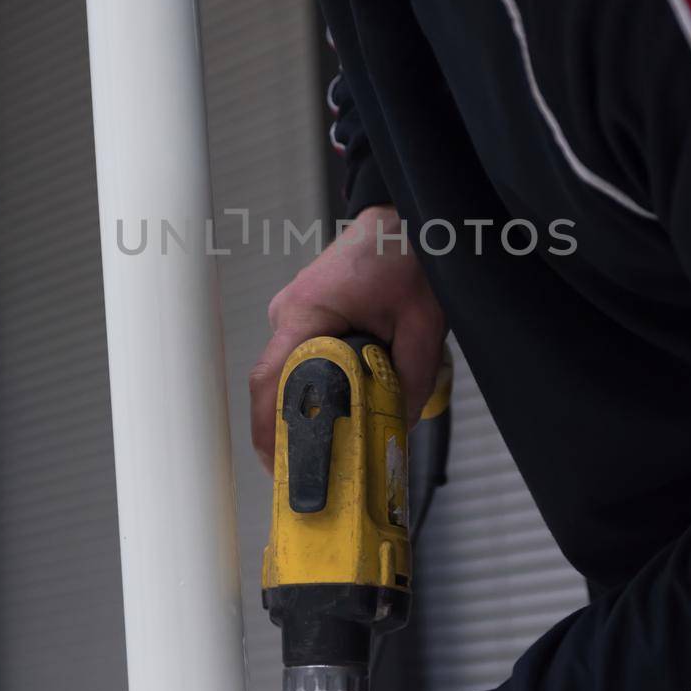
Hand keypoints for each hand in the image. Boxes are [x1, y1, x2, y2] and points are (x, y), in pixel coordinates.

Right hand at [249, 203, 445, 472]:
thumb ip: (411, 381)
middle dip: (287, 430)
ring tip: (330, 446)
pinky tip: (339, 407)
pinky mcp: (307, 313)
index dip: (267, 430)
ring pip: (289, 372)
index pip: (269, 380)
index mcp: (307, 312)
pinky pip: (301, 356)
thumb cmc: (409, 256)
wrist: (405, 218)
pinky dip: (314, 384)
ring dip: (305, 406)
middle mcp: (289, 312)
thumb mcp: (423, 325)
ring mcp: (294, 311)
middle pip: (274, 384)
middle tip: (312, 473)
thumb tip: (396, 432)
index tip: (281, 467)